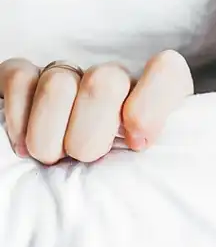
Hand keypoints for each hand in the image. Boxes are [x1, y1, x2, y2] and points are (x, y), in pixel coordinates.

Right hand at [0, 50, 192, 163]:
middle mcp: (116, 78)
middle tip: (87, 159)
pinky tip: (24, 148)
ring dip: (50, 135)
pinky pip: (19, 79)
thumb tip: (140, 144)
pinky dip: (18, 119)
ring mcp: (72, 74)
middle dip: (90, 135)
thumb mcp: (152, 167)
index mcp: (158, 93)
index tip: (137, 143)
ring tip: (54, 159)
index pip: (166, 71)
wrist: (78, 175)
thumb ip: (160, 154)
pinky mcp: (30, 78)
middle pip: (104, 83)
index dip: (150, 105)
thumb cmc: (125, 172)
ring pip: (58, 85)